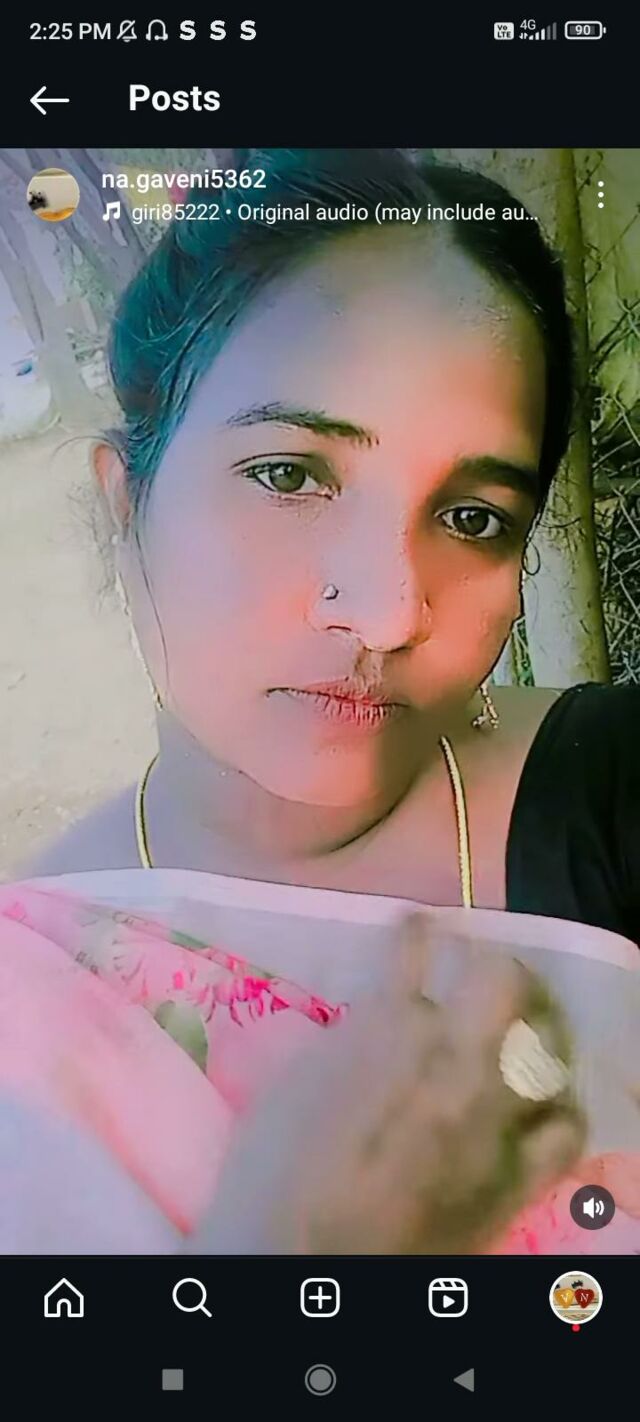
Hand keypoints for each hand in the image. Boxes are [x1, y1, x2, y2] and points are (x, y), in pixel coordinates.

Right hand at [190, 913, 584, 1254]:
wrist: (300, 1258)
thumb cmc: (274, 1168)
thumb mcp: (300, 1073)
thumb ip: (353, 1033)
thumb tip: (382, 1016)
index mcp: (388, 1022)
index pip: (415, 944)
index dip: (414, 931)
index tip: (414, 926)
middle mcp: (455, 1055)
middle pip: (503, 978)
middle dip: (491, 965)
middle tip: (478, 972)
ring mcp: (494, 1115)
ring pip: (547, 1042)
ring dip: (532, 1027)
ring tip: (518, 1031)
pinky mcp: (514, 1175)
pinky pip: (565, 1127)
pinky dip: (555, 1106)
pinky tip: (537, 1104)